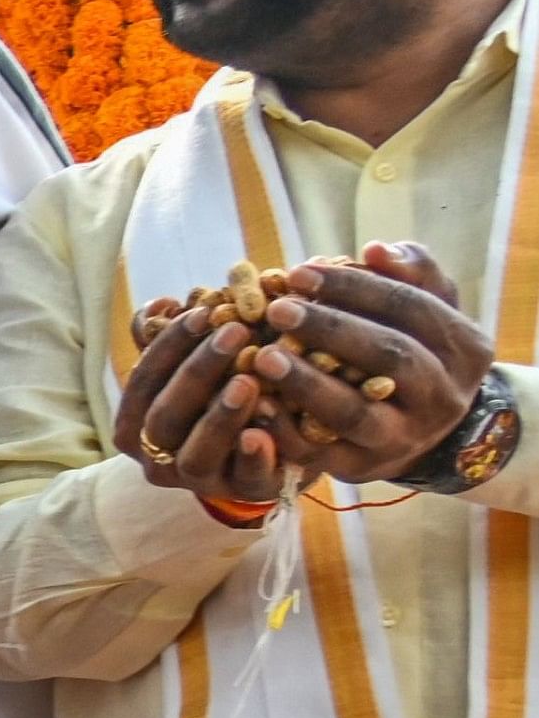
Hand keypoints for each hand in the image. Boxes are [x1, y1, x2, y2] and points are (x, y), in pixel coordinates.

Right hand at [113, 293, 292, 505]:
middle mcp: (158, 457)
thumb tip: (160, 304)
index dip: (169, 346)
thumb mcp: (196, 367)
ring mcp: (199, 480)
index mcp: (136, 424)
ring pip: (196, 453)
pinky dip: (252, 458)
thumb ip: (172, 339)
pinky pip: (245, 480)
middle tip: (235, 332)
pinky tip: (262, 434)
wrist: (273, 452)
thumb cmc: (223, 397)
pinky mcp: (246, 494)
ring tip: (248, 380)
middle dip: (197, 372)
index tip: (205, 312)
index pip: (142, 381)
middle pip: (164, 418)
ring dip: (220, 416)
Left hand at [243, 243, 497, 483]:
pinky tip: (255, 403)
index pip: (412, 308)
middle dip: (332, 330)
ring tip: (263, 356)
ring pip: (356, 413)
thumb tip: (376, 250)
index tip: (300, 271)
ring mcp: (404, 437)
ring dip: (306, 384)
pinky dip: (284, 431)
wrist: (423, 429)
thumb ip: (412, 273)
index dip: (355, 288)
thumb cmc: (414, 349)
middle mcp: (442, 397)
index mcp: (463, 348)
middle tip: (279, 309)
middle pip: (390, 358)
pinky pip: (321, 454)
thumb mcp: (429, 308)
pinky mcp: (362, 468)